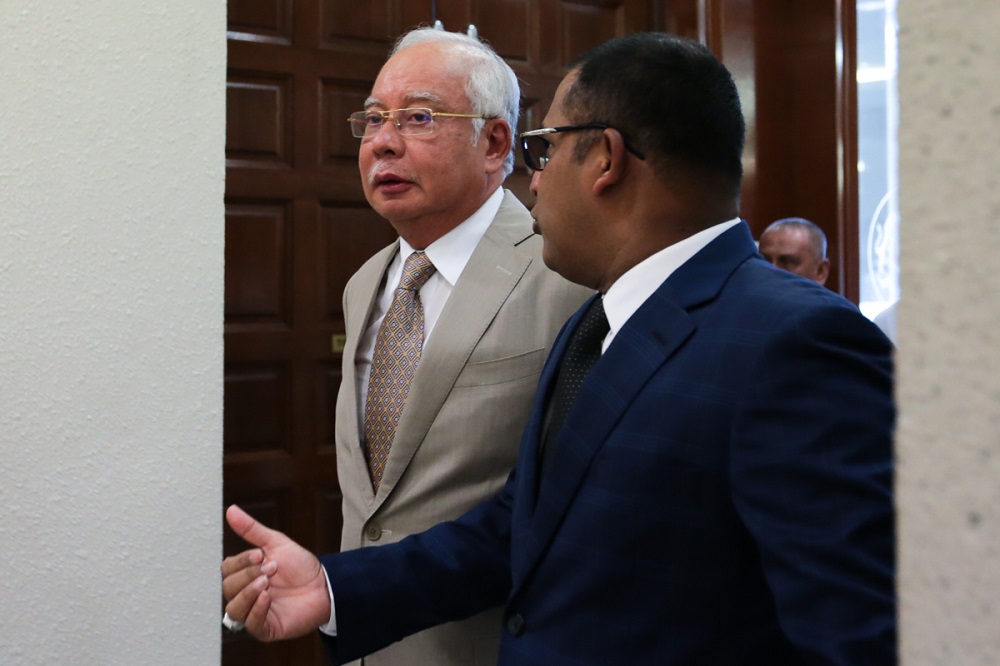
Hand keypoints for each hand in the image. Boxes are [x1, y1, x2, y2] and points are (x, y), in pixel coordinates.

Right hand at [221, 505, 331, 640]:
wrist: (325, 584)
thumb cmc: (300, 566)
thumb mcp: (276, 543)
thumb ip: (252, 530)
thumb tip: (231, 510)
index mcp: (245, 575)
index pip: (227, 570)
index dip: (240, 562)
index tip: (260, 554)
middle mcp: (246, 594)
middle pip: (228, 588)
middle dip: (247, 576)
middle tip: (270, 568)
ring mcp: (255, 612)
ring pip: (234, 609)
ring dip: (247, 593)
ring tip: (266, 583)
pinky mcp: (267, 628)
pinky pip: (251, 624)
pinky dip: (256, 610)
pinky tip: (267, 598)